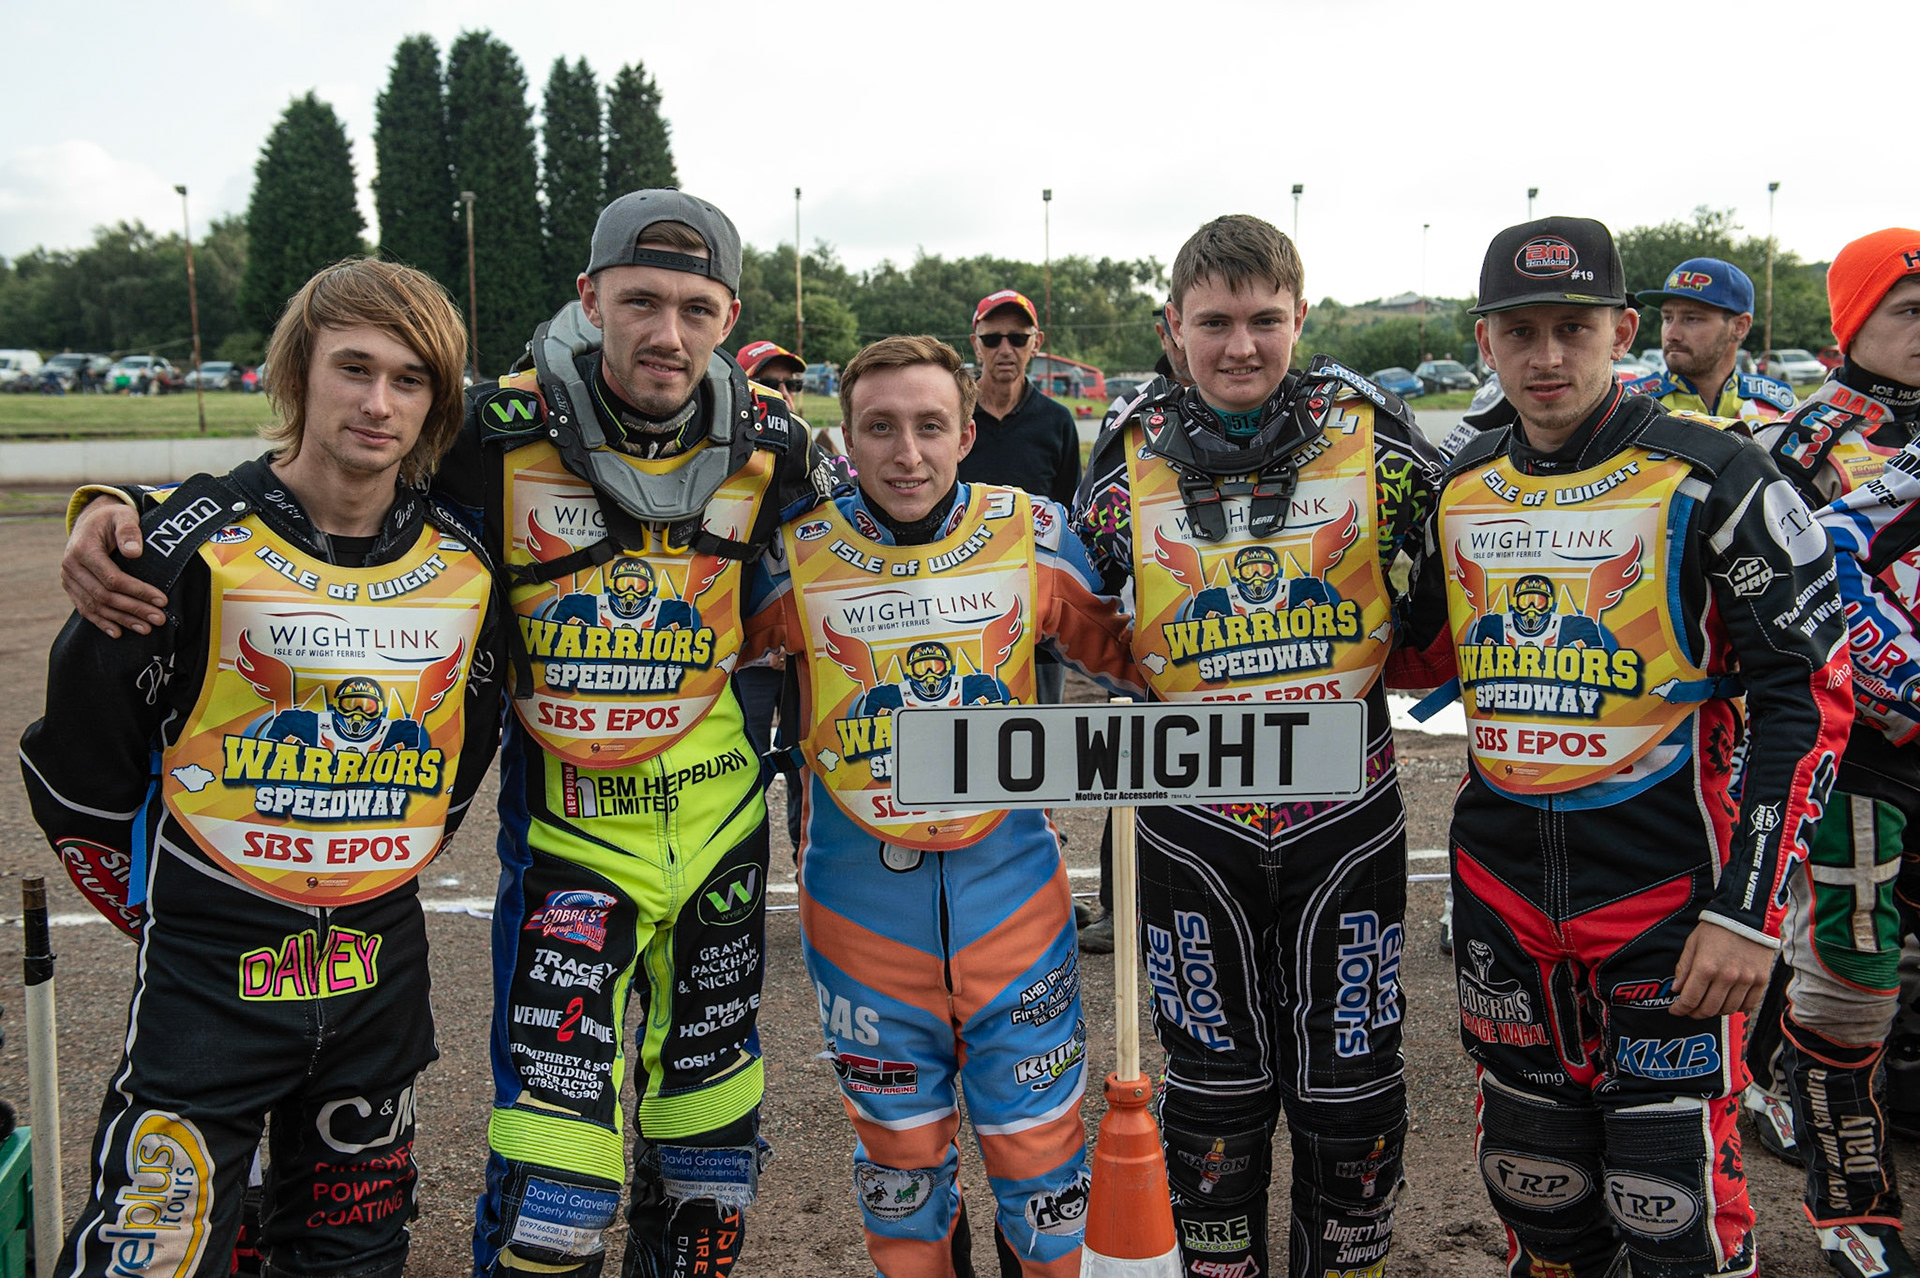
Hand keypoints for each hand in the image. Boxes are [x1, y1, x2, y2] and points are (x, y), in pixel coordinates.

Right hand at [62, 498, 164, 636]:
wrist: (90, 521)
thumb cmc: (113, 518)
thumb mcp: (123, 516)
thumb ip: (129, 531)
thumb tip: (134, 552)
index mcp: (83, 549)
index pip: (112, 578)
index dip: (138, 591)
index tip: (162, 600)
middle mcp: (71, 566)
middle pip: (104, 596)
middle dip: (134, 609)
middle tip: (159, 619)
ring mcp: (69, 579)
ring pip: (95, 606)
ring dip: (121, 620)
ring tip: (146, 629)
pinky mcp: (71, 587)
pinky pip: (84, 608)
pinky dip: (101, 622)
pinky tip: (118, 632)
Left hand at [1669, 920, 1774, 1018]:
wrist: (1747, 917)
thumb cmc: (1717, 928)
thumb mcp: (1693, 943)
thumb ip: (1684, 968)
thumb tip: (1677, 989)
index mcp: (1706, 967)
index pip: (1690, 999)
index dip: (1680, 1009)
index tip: (1676, 1010)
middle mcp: (1727, 977)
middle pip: (1709, 1009)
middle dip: (1695, 1013)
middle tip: (1690, 1010)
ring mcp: (1746, 980)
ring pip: (1728, 1009)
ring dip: (1715, 1012)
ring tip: (1708, 1005)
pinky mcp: (1762, 980)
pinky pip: (1748, 1005)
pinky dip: (1736, 1008)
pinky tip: (1728, 1002)